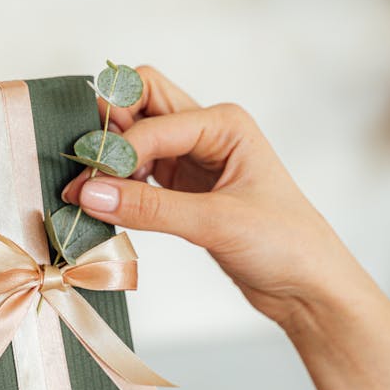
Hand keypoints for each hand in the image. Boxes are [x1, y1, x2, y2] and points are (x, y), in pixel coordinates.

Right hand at [63, 66, 365, 328]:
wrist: (308, 286)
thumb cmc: (285, 244)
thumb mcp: (216, 223)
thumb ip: (151, 208)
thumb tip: (89, 194)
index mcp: (223, 123)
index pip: (151, 121)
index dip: (115, 152)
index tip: (85, 187)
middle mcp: (206, 132)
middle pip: (140, 103)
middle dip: (107, 128)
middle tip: (81, 166)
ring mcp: (193, 160)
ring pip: (136, 137)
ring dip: (110, 159)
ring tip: (84, 194)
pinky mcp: (182, 190)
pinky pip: (139, 174)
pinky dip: (118, 186)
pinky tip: (105, 207)